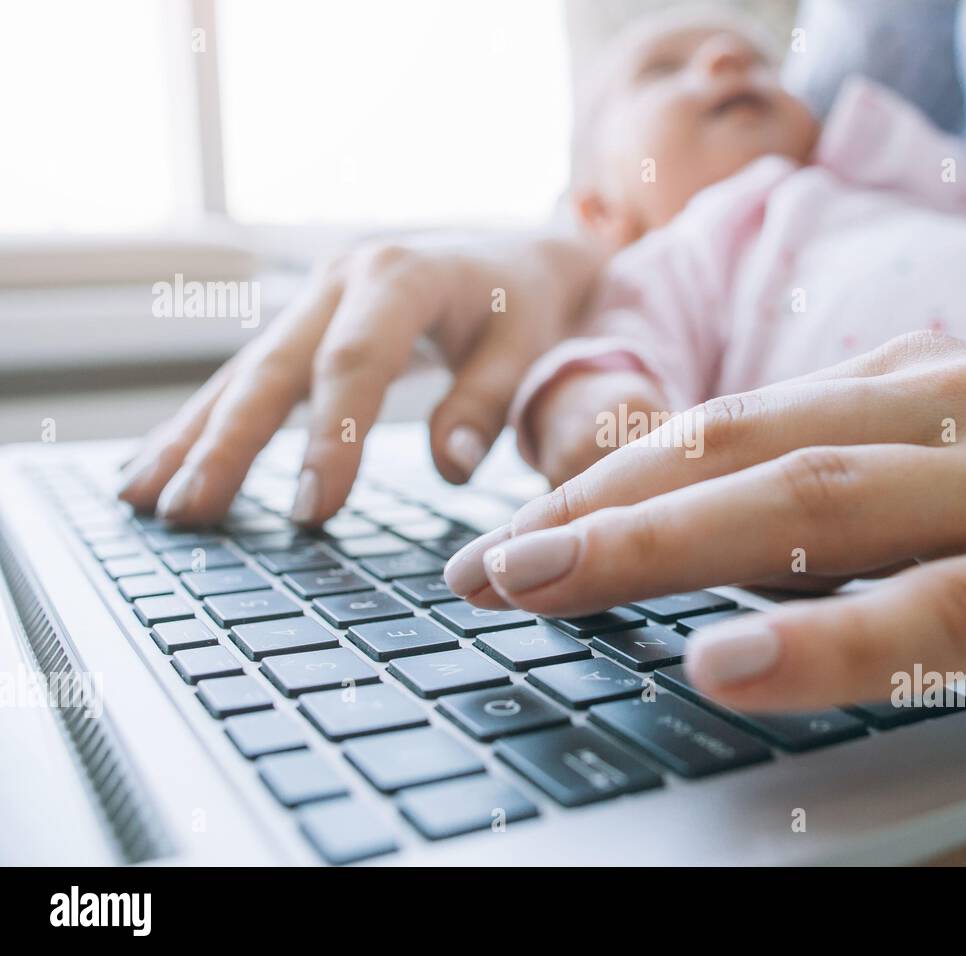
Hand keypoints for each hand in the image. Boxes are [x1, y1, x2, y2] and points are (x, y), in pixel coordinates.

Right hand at [117, 233, 602, 525]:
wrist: (511, 254)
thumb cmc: (522, 304)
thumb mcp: (525, 344)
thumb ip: (487, 403)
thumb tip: (448, 469)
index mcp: (401, 278)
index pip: (356, 363)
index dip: (331, 436)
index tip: (311, 510)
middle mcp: (341, 280)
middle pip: (276, 367)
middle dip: (229, 443)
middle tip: (191, 511)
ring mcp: (313, 299)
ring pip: (244, 372)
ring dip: (194, 437)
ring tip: (144, 498)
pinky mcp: (303, 323)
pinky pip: (246, 377)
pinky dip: (204, 424)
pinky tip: (159, 465)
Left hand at [444, 332, 965, 709]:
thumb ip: (856, 473)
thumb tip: (719, 522)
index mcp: (912, 385)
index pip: (727, 420)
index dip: (610, 473)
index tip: (518, 526)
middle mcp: (946, 413)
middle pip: (736, 450)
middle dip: (596, 507)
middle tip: (484, 563)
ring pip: (805, 510)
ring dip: (654, 547)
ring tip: (542, 588)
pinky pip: (927, 610)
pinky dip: (818, 637)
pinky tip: (725, 660)